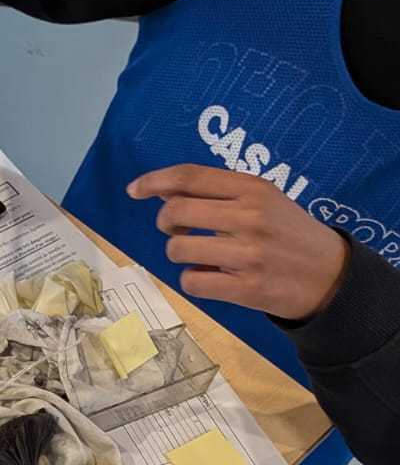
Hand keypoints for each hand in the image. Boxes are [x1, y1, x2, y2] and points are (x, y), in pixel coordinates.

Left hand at [127, 164, 350, 320]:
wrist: (330, 275)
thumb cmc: (288, 233)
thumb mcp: (263, 200)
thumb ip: (217, 193)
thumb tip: (163, 190)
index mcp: (252, 188)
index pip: (190, 176)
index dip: (154, 181)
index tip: (135, 189)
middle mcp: (249, 217)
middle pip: (175, 211)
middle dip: (165, 222)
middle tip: (177, 229)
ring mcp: (247, 254)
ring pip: (178, 248)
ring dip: (179, 253)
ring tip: (200, 255)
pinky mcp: (245, 288)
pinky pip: (192, 282)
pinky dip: (193, 280)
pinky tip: (211, 277)